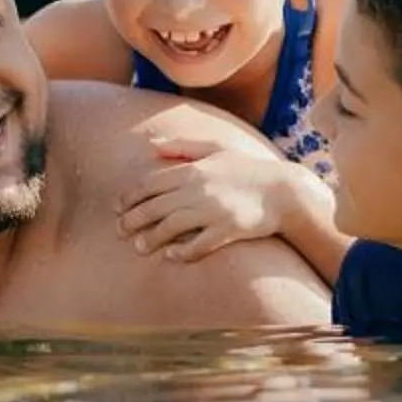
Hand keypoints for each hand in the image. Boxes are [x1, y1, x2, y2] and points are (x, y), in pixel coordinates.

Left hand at [118, 137, 294, 263]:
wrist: (284, 191)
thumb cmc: (247, 169)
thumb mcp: (216, 149)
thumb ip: (182, 148)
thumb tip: (151, 146)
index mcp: (194, 170)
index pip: (151, 183)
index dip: (130, 196)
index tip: (117, 207)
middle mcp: (200, 190)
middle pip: (155, 207)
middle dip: (132, 220)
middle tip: (119, 231)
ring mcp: (214, 211)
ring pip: (172, 227)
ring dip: (152, 238)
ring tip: (139, 247)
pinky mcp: (229, 230)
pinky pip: (199, 245)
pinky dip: (183, 252)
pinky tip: (172, 256)